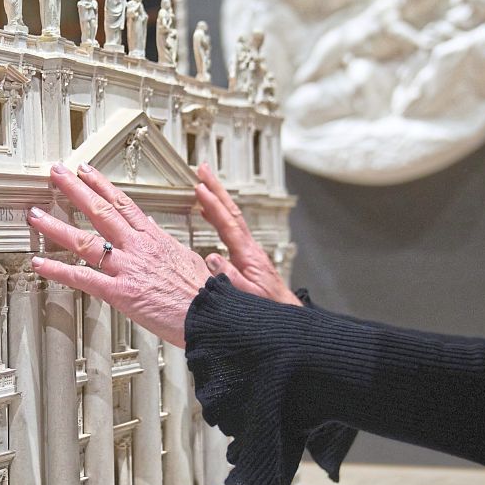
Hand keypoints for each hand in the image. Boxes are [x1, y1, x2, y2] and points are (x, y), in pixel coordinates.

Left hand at [28, 163, 211, 346]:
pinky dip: (59, 270)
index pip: (123, 203)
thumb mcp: (185, 256)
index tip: (85, 171)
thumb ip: (161, 240)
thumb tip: (148, 224)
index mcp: (154, 238)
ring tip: (35, 215)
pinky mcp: (121, 293)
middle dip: (74, 190)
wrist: (212, 315)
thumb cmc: (204, 293)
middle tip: (56, 173)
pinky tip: (39, 263)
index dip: (101, 184)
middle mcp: (138, 248)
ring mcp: (128, 269)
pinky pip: (83, 279)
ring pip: (86, 241)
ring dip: (56, 227)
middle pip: (101, 211)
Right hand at [195, 162, 301, 305]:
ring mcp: (249, 250)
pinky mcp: (247, 256)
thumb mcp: (246, 296)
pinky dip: (218, 216)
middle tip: (204, 170)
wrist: (284, 315)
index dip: (213, 204)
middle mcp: (249, 248)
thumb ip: (229, 277)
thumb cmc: (266, 308)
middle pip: (231, 211)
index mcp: (248, 255)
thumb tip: (211, 257)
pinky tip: (208, 213)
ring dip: (218, 199)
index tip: (200, 187)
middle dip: (217, 189)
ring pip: (232, 217)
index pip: (228, 223)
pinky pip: (230, 229)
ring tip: (203, 184)